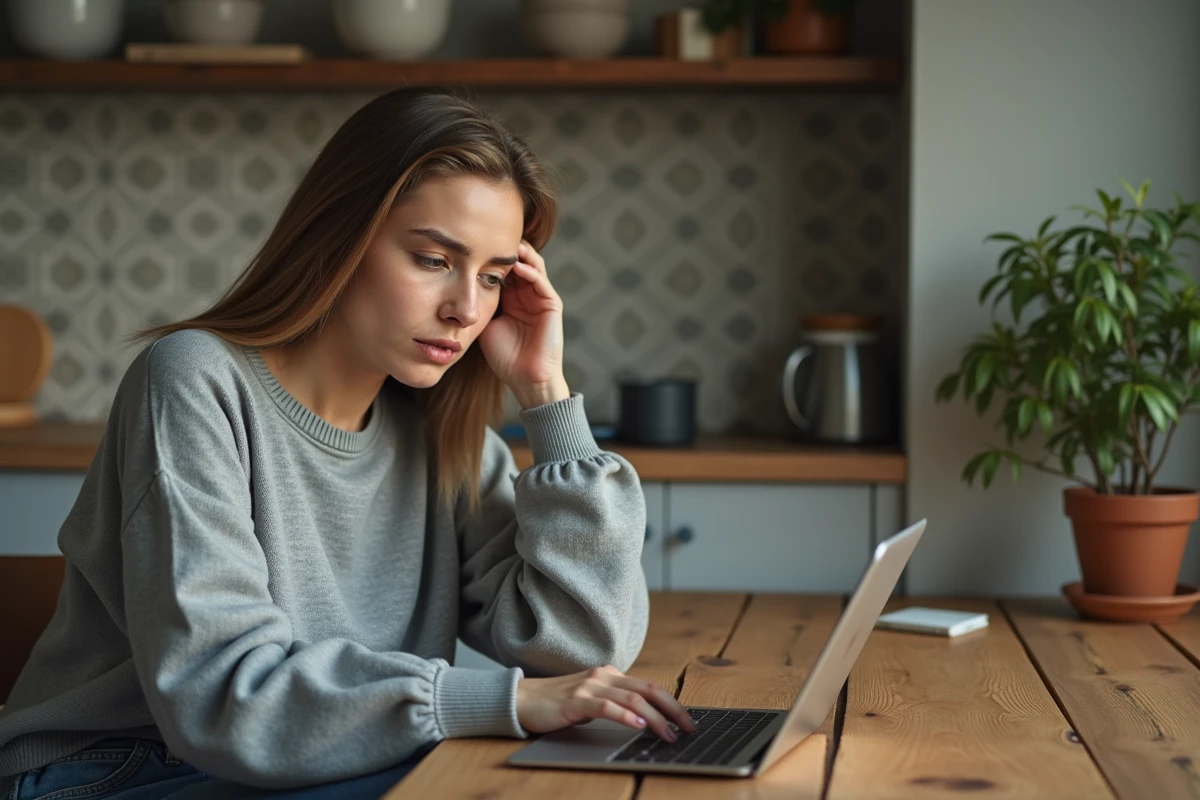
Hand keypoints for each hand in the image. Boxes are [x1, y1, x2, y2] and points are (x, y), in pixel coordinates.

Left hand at [477, 240, 569, 408]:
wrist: (525, 379)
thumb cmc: (505, 357)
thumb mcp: (485, 324)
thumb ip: (480, 303)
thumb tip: (462, 285)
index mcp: (512, 299)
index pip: (503, 270)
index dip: (491, 257)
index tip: (474, 245)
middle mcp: (528, 296)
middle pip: (519, 263)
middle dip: (506, 250)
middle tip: (489, 236)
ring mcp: (541, 299)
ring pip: (533, 266)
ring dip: (520, 255)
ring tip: (505, 244)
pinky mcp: (552, 305)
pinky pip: (541, 282)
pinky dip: (530, 272)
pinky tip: (516, 266)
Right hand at [516, 665, 695, 741]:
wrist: (522, 699)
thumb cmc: (557, 704)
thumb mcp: (591, 700)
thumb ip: (613, 703)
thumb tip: (643, 720)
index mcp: (609, 675)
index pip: (649, 686)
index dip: (672, 702)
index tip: (687, 720)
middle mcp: (603, 676)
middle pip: (648, 688)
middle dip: (673, 708)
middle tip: (689, 728)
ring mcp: (590, 686)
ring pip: (632, 698)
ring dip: (656, 717)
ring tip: (669, 734)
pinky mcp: (576, 701)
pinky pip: (607, 706)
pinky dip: (626, 715)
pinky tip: (638, 724)